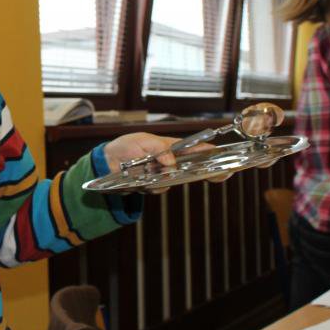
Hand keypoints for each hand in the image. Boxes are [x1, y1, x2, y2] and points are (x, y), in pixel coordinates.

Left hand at [102, 133, 231, 193]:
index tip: (220, 154)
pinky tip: (145, 181)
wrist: (107, 163)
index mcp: (168, 146)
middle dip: (208, 170)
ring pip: (176, 180)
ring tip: (155, 173)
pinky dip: (155, 186)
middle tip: (222, 174)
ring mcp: (162, 174)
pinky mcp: (153, 185)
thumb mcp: (140, 141)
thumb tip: (171, 161)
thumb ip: (157, 148)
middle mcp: (169, 160)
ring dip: (169, 179)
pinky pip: (161, 188)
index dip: (207, 151)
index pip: (192, 147)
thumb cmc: (125, 146)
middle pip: (193, 166)